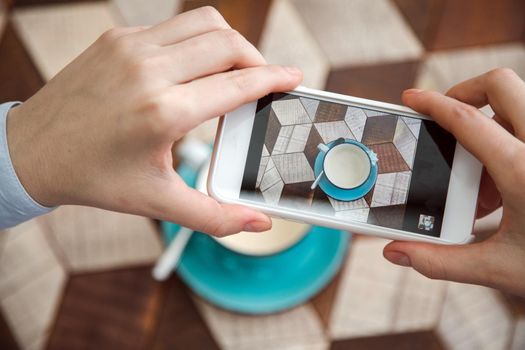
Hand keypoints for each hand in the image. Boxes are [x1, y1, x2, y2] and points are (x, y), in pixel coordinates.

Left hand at [6, 7, 301, 235]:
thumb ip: (215, 216)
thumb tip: (258, 224)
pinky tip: (194, 67)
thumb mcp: (157, 202)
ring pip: (204, 23)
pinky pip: (174, 27)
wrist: (33, 151)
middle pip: (228, 43)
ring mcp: (131, 48)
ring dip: (229, 44)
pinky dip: (197, 42)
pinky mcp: (118, 38)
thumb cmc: (94, 177)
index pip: (237, 84)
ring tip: (233, 70)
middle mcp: (149, 70)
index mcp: (163, 112)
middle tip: (263, 80)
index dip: (273, 79)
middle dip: (257, 60)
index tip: (293, 77)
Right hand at [383, 68, 524, 295]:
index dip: (432, 104)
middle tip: (447, 120)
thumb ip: (440, 261)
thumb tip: (397, 253)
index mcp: (524, 171)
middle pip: (501, 84)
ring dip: (491, 125)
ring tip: (481, 178)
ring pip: (522, 104)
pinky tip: (509, 186)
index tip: (413, 97)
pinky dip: (512, 140)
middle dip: (466, 92)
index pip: (467, 120)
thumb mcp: (499, 268)